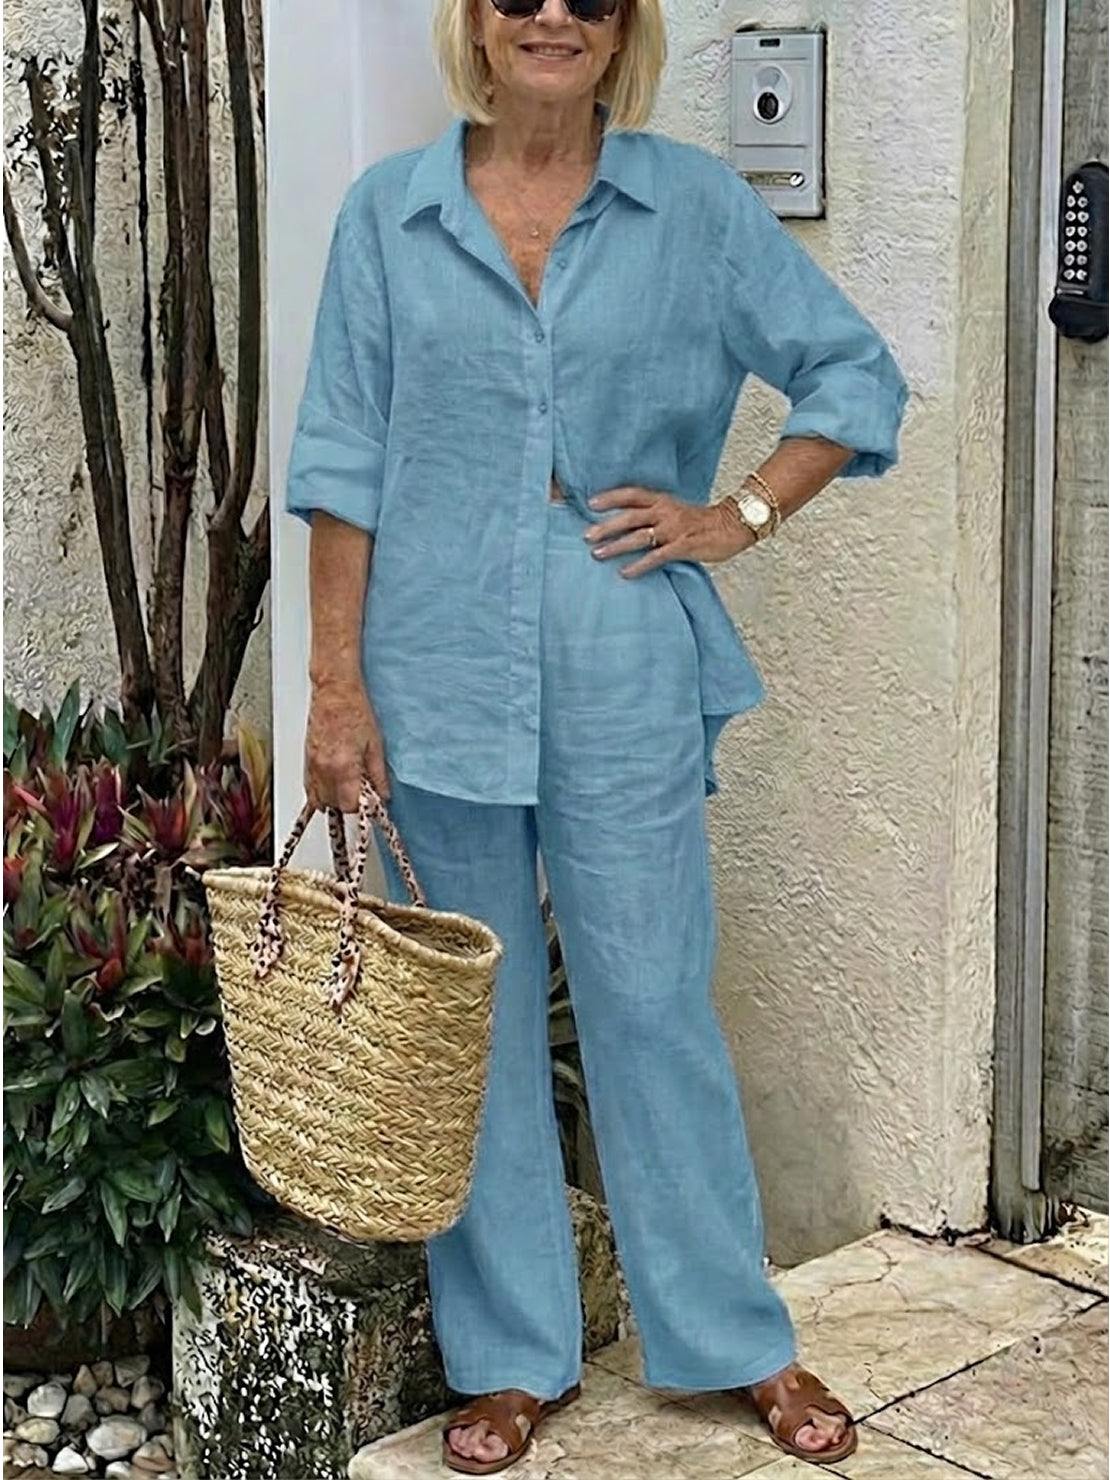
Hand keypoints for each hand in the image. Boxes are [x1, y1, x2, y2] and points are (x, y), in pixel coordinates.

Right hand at [304, 674, 390, 810]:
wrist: (334, 691)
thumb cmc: (355, 710)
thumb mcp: (375, 744)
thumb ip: (378, 774)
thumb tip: (383, 794)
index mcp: (344, 766)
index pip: (349, 805)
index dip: (361, 809)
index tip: (369, 805)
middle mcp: (325, 769)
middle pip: (333, 805)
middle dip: (348, 805)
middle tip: (361, 795)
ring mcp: (313, 765)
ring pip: (319, 799)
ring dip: (333, 800)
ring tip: (347, 790)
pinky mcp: (307, 759)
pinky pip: (309, 787)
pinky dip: (319, 793)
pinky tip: (330, 788)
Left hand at [583, 486, 754, 576]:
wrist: (734, 525)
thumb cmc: (703, 521)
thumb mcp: (676, 510)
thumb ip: (655, 514)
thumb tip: (629, 524)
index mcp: (663, 500)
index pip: (632, 494)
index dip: (610, 497)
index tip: (590, 504)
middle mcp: (666, 512)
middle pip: (630, 516)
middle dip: (606, 526)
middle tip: (586, 536)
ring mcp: (674, 529)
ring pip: (639, 536)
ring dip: (616, 546)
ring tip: (598, 555)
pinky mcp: (683, 546)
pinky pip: (657, 556)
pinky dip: (639, 565)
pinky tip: (625, 573)